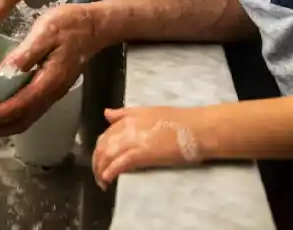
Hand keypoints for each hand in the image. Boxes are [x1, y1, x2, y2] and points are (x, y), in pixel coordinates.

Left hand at [0, 3, 105, 137]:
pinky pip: (29, 111)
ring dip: (1, 126)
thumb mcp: (45, 33)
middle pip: (21, 121)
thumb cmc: (69, 25)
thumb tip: (2, 74)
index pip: (18, 106)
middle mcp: (51, 94)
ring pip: (25, 119)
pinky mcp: (51, 89)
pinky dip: (11, 117)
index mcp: (49, 81)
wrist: (95, 26)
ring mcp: (52, 94)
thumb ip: (24, 55)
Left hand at [91, 107, 205, 189]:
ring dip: (101, 170)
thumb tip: (107, 114)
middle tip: (98, 174)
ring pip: (107, 155)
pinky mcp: (142, 154)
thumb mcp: (148, 110)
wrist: (195, 128)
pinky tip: (108, 179)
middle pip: (103, 146)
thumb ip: (125, 113)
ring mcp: (133, 141)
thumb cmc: (178, 119)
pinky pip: (120, 163)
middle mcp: (127, 128)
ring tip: (102, 182)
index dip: (100, 148)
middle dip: (97, 162)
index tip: (100, 159)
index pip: (105, 135)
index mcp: (128, 118)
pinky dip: (110, 171)